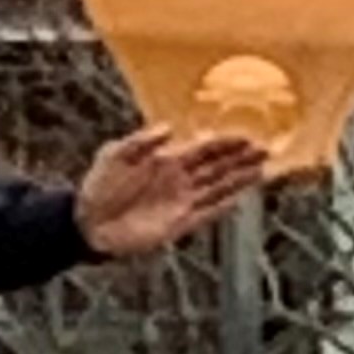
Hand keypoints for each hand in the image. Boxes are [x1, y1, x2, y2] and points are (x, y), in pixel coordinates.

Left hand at [75, 127, 266, 258]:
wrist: (86, 223)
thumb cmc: (98, 186)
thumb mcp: (115, 155)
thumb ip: (141, 141)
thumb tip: (169, 127)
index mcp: (166, 160)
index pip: (204, 149)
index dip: (226, 143)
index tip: (248, 137)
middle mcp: (178, 180)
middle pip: (218, 167)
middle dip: (242, 159)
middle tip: (267, 150)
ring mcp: (179, 202)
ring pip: (217, 189)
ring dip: (240, 181)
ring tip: (263, 172)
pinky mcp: (176, 225)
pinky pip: (205, 215)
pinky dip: (221, 208)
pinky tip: (239, 201)